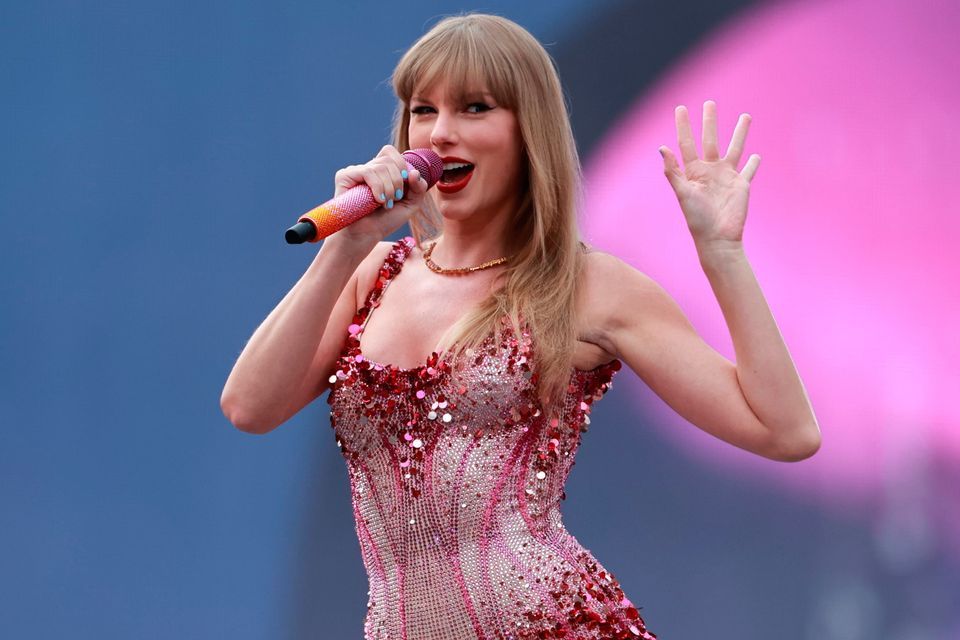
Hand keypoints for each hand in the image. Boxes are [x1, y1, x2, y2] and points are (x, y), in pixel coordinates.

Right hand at [329, 144, 430, 245]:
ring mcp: (356, 171)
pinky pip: (367, 172)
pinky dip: (378, 187)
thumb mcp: (411, 205)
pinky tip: (378, 200)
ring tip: (386, 204)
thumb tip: (413, 171)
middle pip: (389, 159)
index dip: (402, 166)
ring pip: (380, 166)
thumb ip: (419, 188)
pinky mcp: (345, 176)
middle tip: (395, 199)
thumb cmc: (385, 221)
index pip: (392, 153)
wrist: (366, 236)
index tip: (405, 187)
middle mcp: (368, 168)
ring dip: (389, 188)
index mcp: (382, 171)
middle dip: (398, 181)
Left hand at [659, 100, 760, 255]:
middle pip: (710, 139)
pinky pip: (749, 170)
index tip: (680, 108)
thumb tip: (661, 148)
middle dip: (710, 122)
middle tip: (710, 103)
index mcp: (693, 171)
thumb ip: (672, 171)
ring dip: (740, 133)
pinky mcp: (742, 184)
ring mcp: (727, 176)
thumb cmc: (696, 218)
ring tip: (745, 116)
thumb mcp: (682, 193)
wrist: (717, 237)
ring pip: (735, 148)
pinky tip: (756, 155)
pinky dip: (754, 163)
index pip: (687, 143)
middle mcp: (710, 170)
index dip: (683, 126)